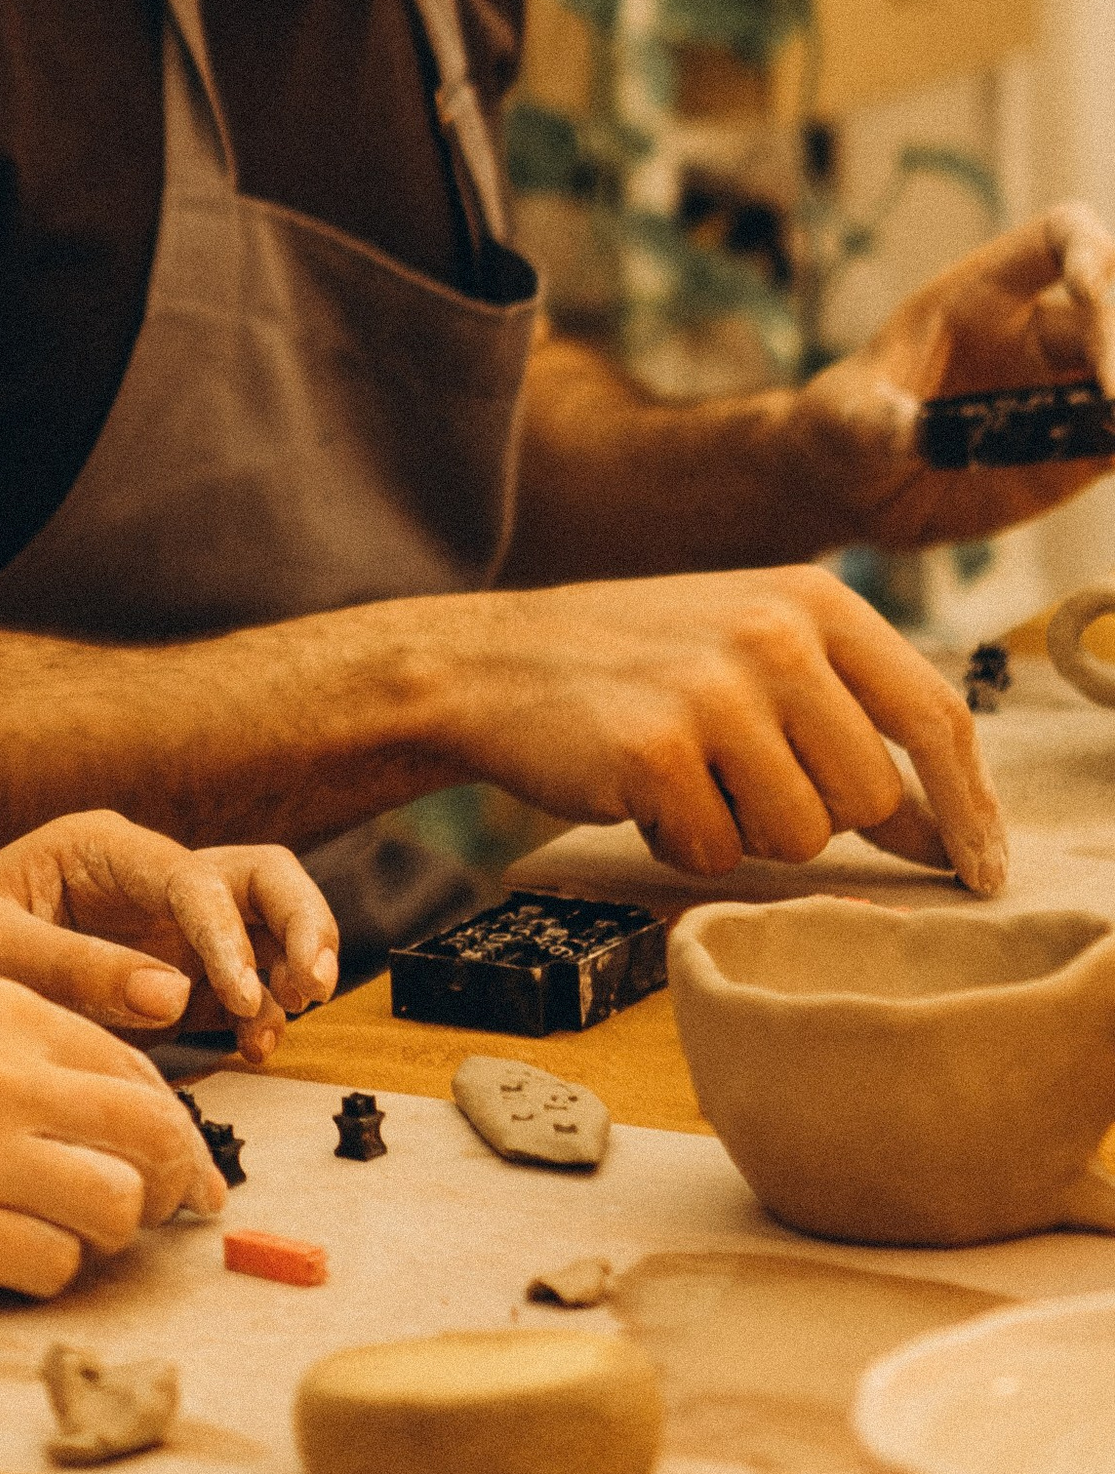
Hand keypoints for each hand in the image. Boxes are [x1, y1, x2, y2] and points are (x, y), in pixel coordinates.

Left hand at [0, 813, 339, 1065]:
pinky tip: (253, 1044)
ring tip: (276, 1025)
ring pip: (263, 921)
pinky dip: (259, 1004)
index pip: (192, 878)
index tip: (235, 997)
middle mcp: (140, 876)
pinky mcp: (165, 975)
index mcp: (98, 848)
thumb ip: (76, 969)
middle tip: (307, 986)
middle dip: (297, 921)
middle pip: (257, 875)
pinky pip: (238, 978)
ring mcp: (159, 926)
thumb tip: (173, 995)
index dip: (227, 937)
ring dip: (287, 963)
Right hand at [0, 980, 223, 1299]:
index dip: (166, 1125)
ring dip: (104, 1235)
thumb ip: (5, 1055)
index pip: (134, 1064)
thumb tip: (108, 1115)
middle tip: (167, 1218)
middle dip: (173, 1183)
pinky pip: (50, 1267)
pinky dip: (42, 1276)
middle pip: (153, 1130)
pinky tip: (0, 1265)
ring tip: (61, 1240)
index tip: (172, 1165)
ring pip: (117, 1204)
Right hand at [445, 566, 1004, 892]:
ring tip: (688, 776)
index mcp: (813, 601)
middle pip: (870, 797)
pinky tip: (639, 790)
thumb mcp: (755, 654)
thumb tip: (950, 834)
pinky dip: (682, 844)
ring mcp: (714, 690)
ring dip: (745, 833)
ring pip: (801, 838)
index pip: (934, 714)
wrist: (491, 662)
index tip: (981, 872)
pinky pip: (717, 856)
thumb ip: (851, 722)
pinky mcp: (654, 750)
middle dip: (816, 817)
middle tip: (741, 780)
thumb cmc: (637, 667)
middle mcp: (774, 634)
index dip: (968, 806)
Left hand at [786, 202, 1114, 552]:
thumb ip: (873, 420)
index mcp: (980, 296)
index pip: (1055, 239)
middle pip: (1111, 306)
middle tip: (1113, 398)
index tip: (1088, 292)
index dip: (1086, 249)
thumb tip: (909, 433)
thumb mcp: (842, 417)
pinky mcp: (1074, 450)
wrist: (855, 488)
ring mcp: (1061, 391)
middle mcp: (1034, 335)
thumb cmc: (842, 426)